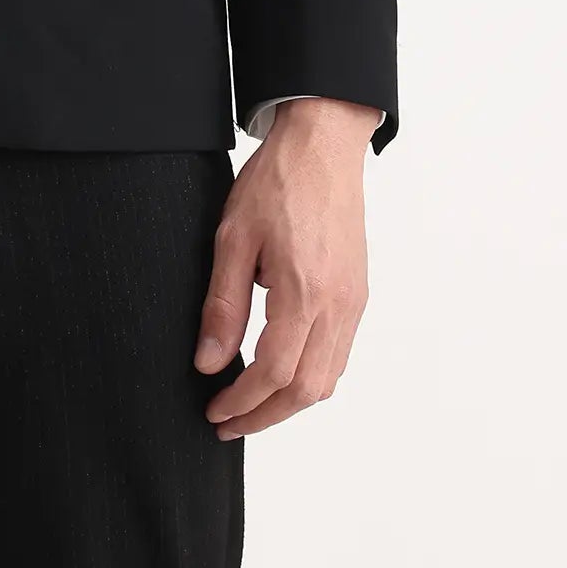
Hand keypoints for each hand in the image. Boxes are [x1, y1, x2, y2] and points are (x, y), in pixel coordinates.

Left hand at [192, 97, 378, 438]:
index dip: (241, 401)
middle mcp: (337, 305)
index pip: (273, 372)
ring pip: (328, 378)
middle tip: (227, 422)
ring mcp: (353, 302)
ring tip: (250, 404)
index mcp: (304, 292)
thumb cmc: (278, 181)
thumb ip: (222, 304)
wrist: (323, 145)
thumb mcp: (232, 237)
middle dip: (265, 416)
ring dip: (289, 402)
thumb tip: (209, 362)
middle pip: (306, 390)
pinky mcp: (357, 294)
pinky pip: (339, 354)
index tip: (214, 411)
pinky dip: (311, 377)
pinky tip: (281, 372)